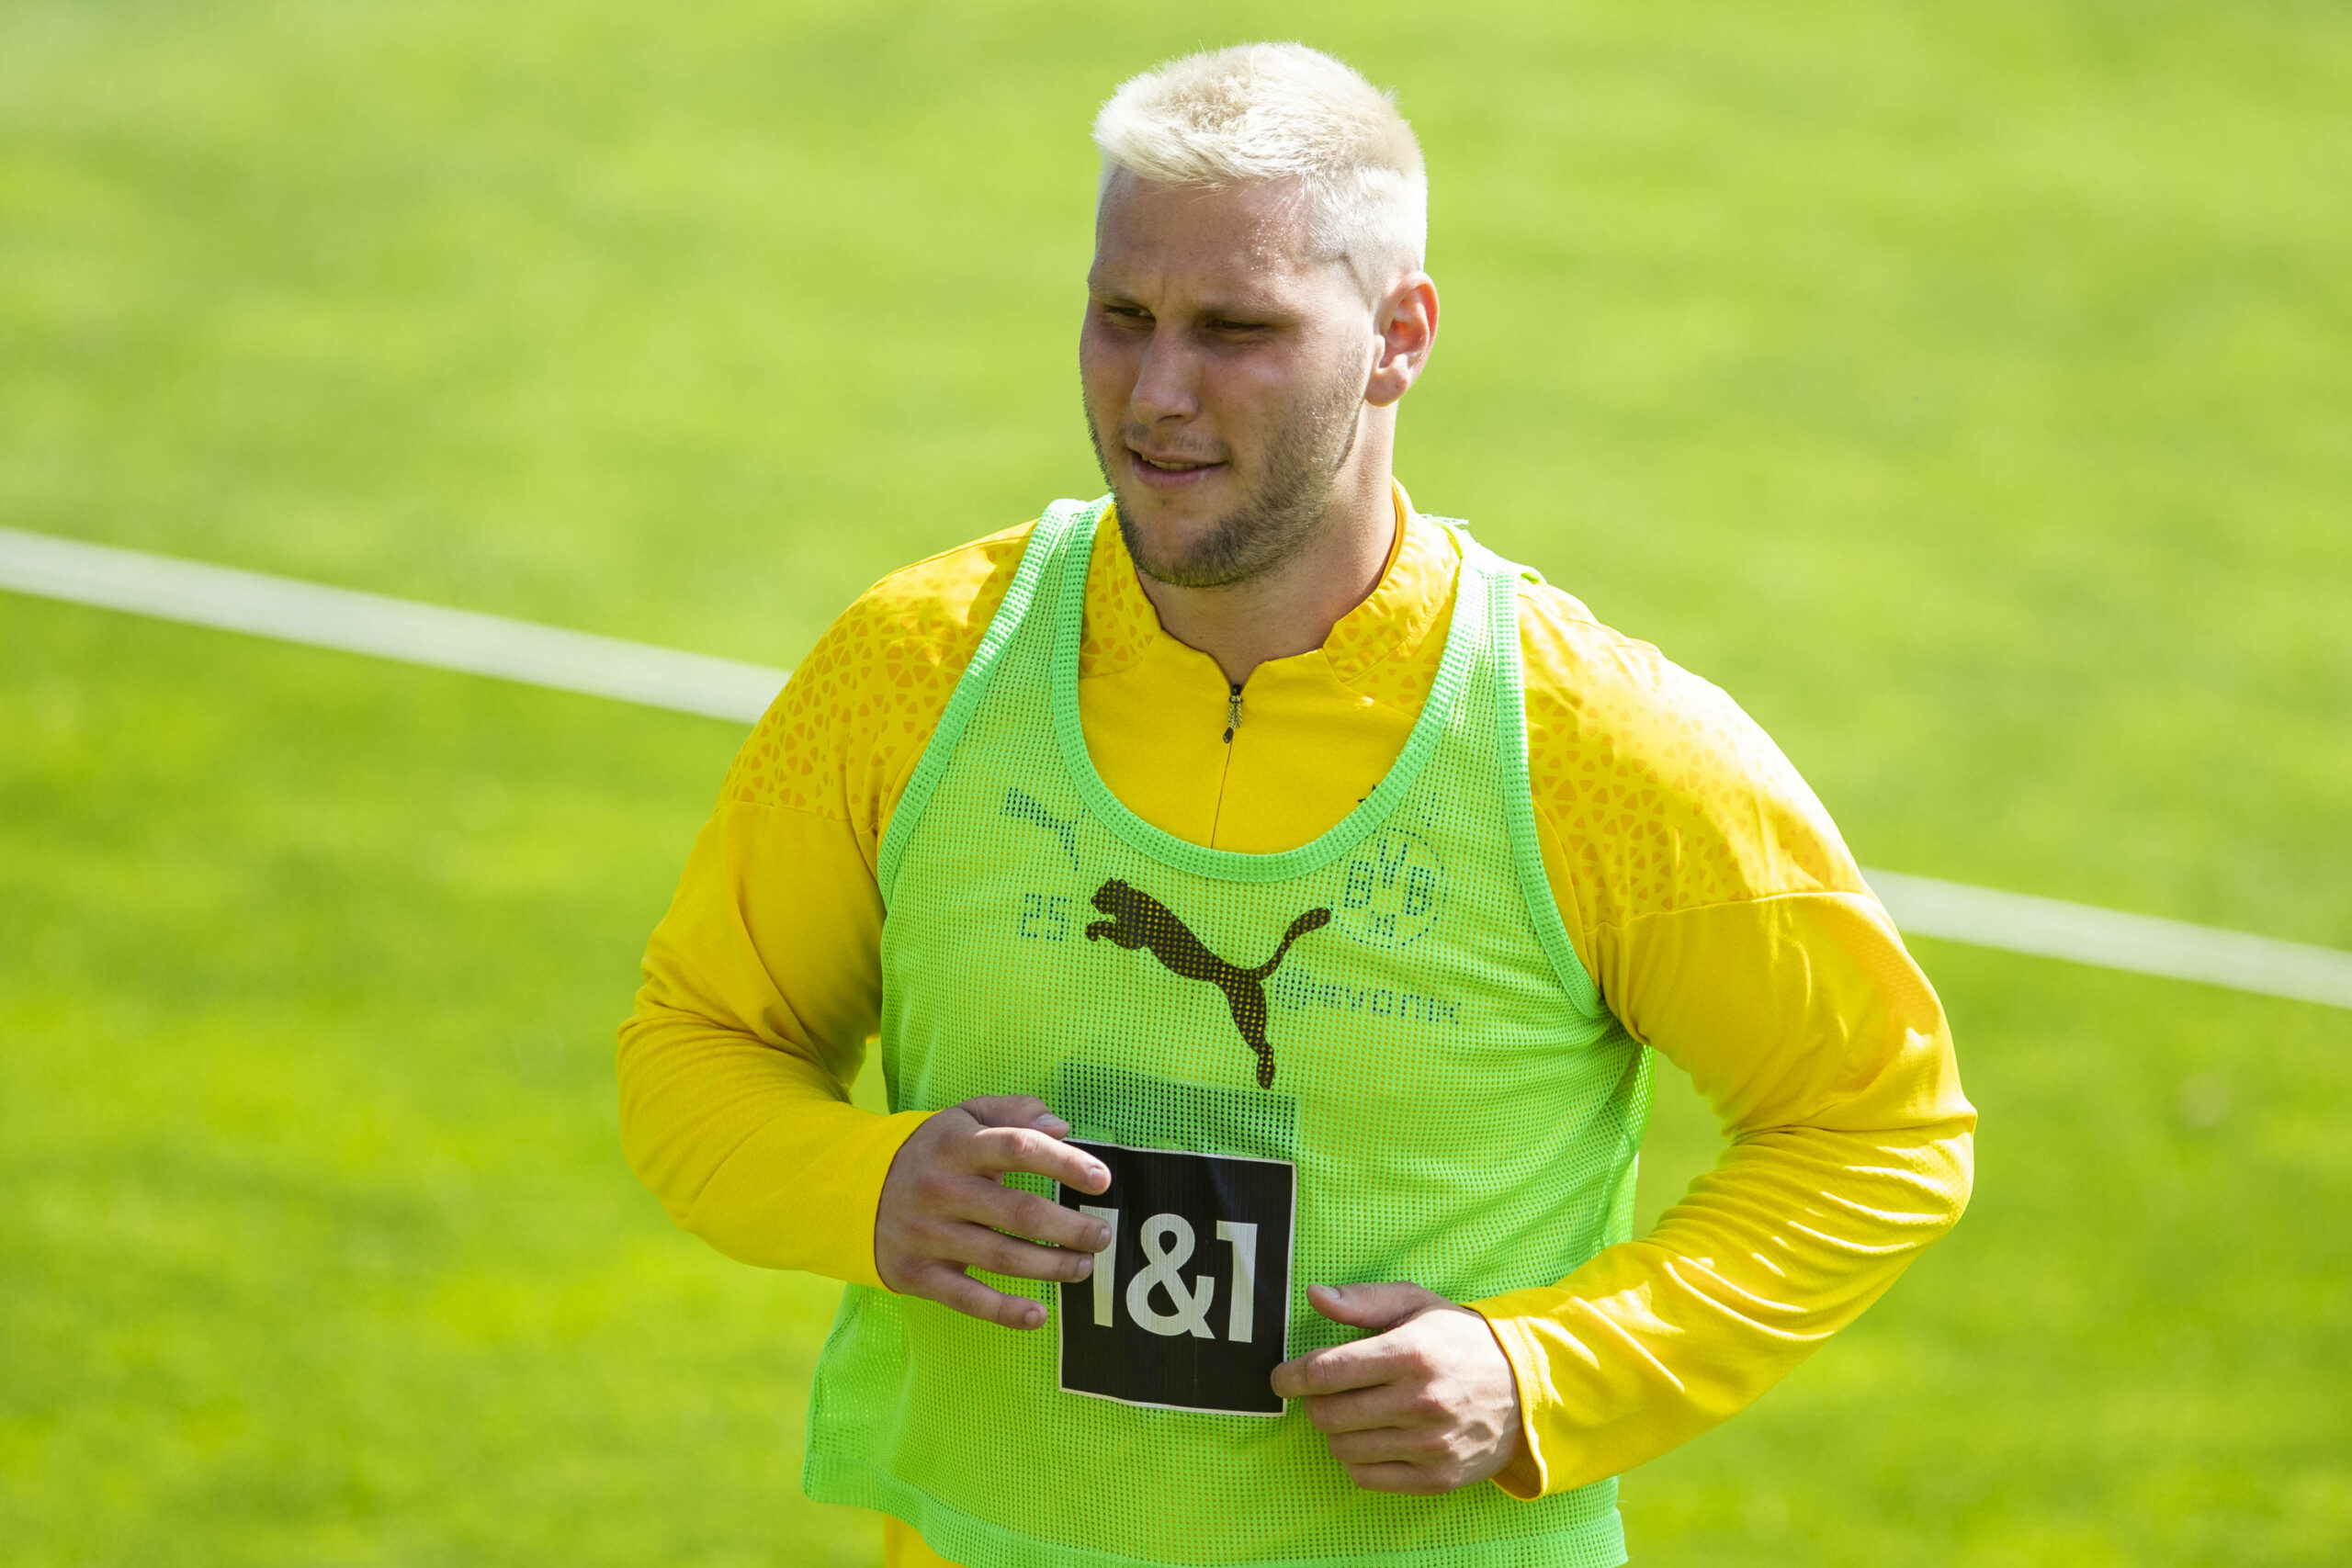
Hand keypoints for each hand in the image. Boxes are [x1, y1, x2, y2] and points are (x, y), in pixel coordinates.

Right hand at [874, 1095, 1112, 1329]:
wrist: (854, 1192)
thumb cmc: (932, 1152)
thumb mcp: (964, 1118)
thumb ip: (1014, 1112)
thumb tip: (1061, 1127)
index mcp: (958, 1146)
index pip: (1020, 1148)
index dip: (1066, 1163)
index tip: (1102, 1180)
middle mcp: (943, 1189)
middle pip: (1019, 1213)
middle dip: (1070, 1228)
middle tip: (1102, 1235)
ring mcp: (929, 1234)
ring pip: (1002, 1257)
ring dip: (1052, 1266)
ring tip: (1084, 1266)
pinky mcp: (918, 1273)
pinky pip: (968, 1298)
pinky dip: (1005, 1311)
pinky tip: (1039, 1314)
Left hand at [1270, 1281, 1524, 1494]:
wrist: (1525, 1387)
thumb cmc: (1460, 1340)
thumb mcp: (1417, 1304)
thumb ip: (1362, 1301)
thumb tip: (1314, 1295)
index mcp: (1411, 1353)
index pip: (1326, 1372)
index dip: (1292, 1376)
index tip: (1283, 1378)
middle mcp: (1420, 1401)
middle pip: (1328, 1414)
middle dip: (1315, 1403)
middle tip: (1326, 1393)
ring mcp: (1429, 1444)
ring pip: (1342, 1448)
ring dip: (1337, 1431)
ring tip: (1356, 1413)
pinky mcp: (1436, 1476)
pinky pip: (1366, 1477)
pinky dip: (1357, 1460)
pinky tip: (1372, 1439)